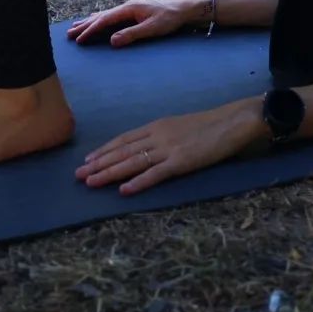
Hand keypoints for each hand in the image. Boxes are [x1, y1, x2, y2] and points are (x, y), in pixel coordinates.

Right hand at [66, 0, 201, 46]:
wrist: (185, 9)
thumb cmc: (170, 19)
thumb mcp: (152, 29)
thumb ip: (132, 34)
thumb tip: (111, 41)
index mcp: (130, 8)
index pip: (105, 20)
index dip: (90, 30)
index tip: (78, 39)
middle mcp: (128, 6)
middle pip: (101, 16)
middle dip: (85, 25)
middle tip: (68, 34)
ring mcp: (131, 7)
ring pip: (106, 14)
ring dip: (91, 21)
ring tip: (77, 25)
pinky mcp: (135, 11)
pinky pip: (113, 15)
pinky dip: (102, 18)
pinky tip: (98, 17)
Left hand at [76, 98, 266, 194]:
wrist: (234, 120)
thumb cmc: (211, 124)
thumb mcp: (181, 125)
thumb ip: (164, 135)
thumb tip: (146, 148)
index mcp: (159, 125)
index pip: (125, 139)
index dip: (105, 150)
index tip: (87, 160)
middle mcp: (159, 135)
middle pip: (123, 150)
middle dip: (99, 163)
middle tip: (78, 175)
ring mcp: (170, 148)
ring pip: (133, 161)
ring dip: (109, 172)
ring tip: (91, 182)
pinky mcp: (182, 161)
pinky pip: (155, 173)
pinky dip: (138, 182)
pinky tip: (124, 190)